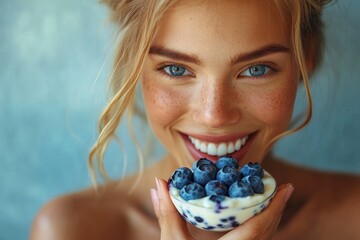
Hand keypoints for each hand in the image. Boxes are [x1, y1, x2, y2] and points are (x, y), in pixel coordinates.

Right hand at [151, 178, 292, 239]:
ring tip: (270, 199)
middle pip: (267, 231)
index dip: (275, 206)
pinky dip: (259, 229)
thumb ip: (167, 213)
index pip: (260, 227)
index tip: (288, 188)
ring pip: (263, 238)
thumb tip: (159, 183)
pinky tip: (254, 220)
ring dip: (268, 219)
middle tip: (280, 187)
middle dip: (275, 208)